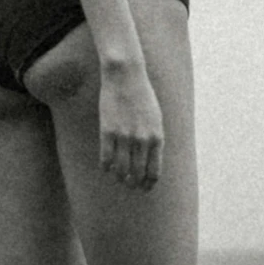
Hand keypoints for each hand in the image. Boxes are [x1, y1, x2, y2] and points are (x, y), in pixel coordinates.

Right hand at [98, 61, 162, 190]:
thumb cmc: (143, 96)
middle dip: (133, 184)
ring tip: (118, 178)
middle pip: (137, 174)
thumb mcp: (156, 118)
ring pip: (120, 170)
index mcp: (157, 138)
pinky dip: (105, 167)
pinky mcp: (107, 131)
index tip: (144, 188)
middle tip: (130, 185)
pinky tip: (105, 168)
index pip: (154, 171)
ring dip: (119, 178)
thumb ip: (154, 140)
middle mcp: (142, 140)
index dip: (149, 184)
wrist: (126, 76)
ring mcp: (124, 136)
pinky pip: (105, 158)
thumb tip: (150, 161)